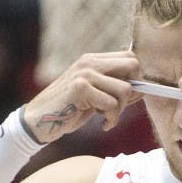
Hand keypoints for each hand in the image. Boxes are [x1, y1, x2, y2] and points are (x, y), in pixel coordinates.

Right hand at [21, 51, 142, 143]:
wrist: (39, 121)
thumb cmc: (69, 110)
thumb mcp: (93, 95)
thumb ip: (113, 88)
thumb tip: (142, 90)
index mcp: (93, 60)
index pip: (129, 57)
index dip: (136, 78)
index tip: (128, 98)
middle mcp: (89, 62)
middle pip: (133, 65)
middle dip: (134, 90)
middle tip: (120, 106)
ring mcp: (85, 74)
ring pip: (125, 89)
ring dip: (120, 111)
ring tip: (107, 118)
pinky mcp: (80, 89)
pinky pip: (112, 105)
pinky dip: (112, 120)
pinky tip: (103, 125)